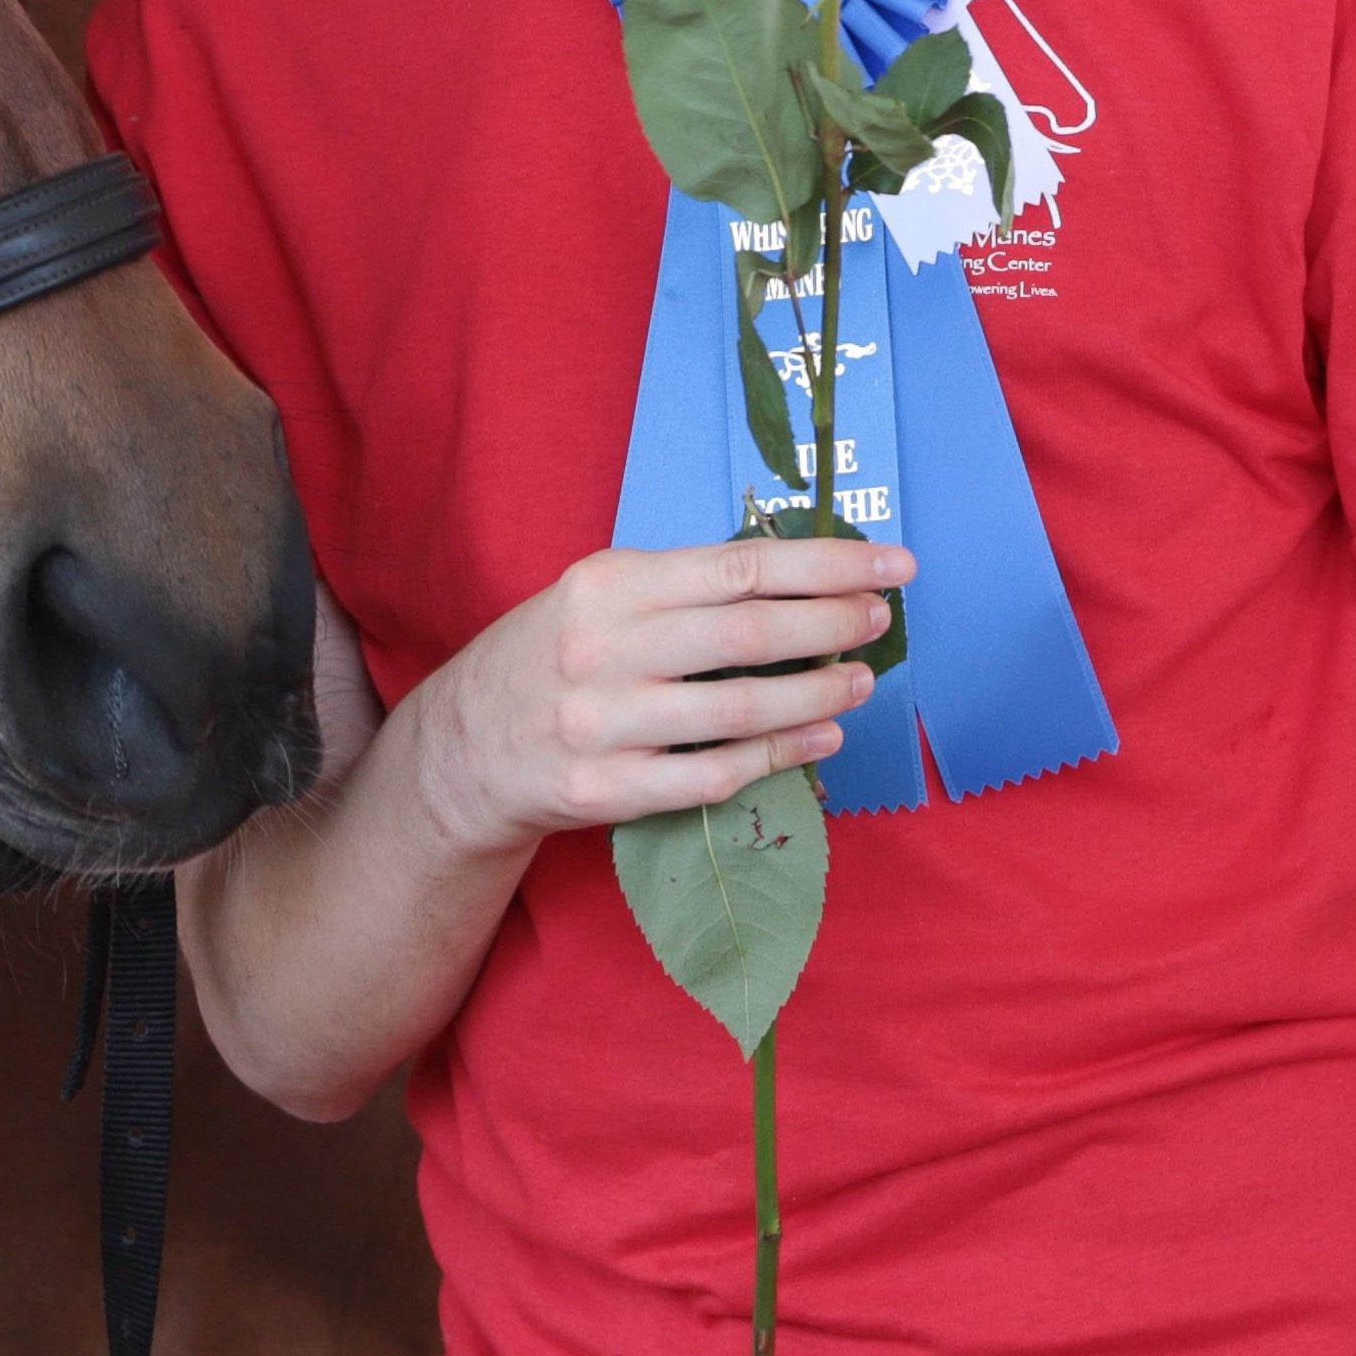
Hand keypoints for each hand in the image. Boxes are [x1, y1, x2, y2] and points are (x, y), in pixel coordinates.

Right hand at [408, 533, 913, 857]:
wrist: (464, 748)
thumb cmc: (553, 655)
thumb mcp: (598, 595)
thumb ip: (683, 586)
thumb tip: (799, 578)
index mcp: (608, 584)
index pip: (739, 565)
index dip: (827, 565)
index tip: (892, 564)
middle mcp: (602, 649)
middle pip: (747, 633)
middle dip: (833, 623)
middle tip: (883, 619)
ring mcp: (603, 724)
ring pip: (738, 709)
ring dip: (818, 693)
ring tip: (861, 680)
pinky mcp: (605, 791)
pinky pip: (714, 774)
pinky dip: (780, 755)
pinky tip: (821, 740)